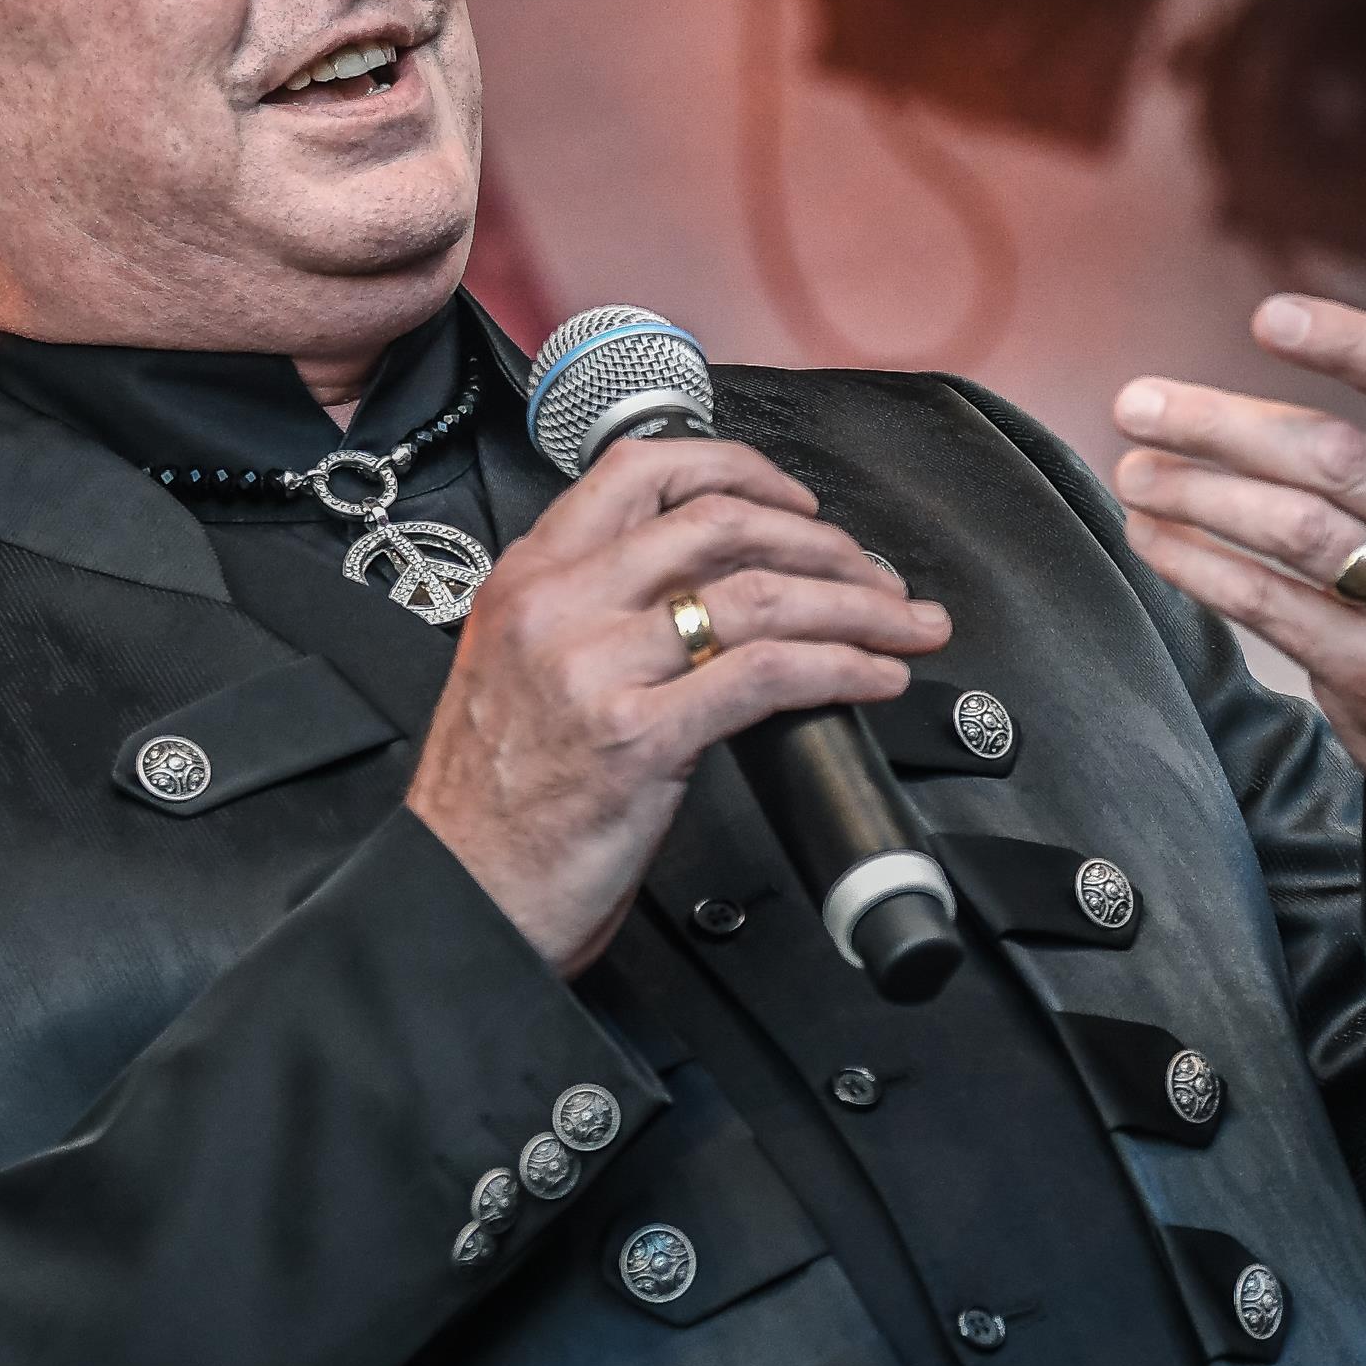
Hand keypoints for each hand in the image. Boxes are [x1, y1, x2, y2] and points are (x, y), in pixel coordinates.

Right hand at [406, 438, 948, 972]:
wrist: (460, 895)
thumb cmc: (492, 804)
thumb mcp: (521, 673)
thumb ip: (595, 619)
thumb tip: (712, 598)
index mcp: (528, 578)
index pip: (642, 470)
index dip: (741, 470)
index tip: (798, 506)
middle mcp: (559, 606)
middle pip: (721, 522)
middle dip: (824, 543)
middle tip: (874, 577)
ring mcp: (597, 668)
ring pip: (761, 595)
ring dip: (858, 605)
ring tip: (905, 626)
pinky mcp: (638, 738)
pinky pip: (770, 675)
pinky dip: (844, 667)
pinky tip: (876, 676)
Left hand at [1111, 202, 1365, 834]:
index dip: (1355, 344)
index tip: (1266, 315)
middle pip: (1340, 460)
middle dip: (1222, 426)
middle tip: (1135, 402)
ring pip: (1297, 534)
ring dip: (1197, 495)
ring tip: (1132, 470)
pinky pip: (1271, 607)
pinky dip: (1200, 566)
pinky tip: (1152, 536)